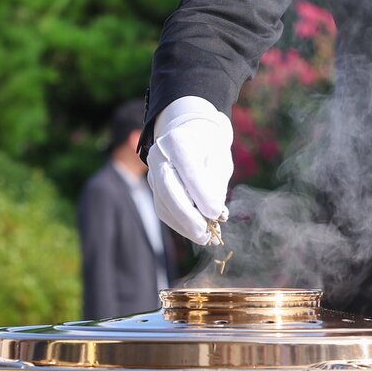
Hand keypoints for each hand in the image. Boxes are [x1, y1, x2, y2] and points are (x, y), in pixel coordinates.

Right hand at [146, 99, 233, 245]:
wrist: (189, 133)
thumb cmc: (209, 147)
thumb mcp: (219, 158)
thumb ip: (216, 183)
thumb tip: (214, 214)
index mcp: (178, 140)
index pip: (188, 169)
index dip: (202, 194)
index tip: (217, 213)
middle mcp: (159, 154)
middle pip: (168, 188)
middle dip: (187, 215)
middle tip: (206, 234)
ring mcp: (152, 170)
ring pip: (163, 203)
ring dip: (184, 224)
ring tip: (205, 237)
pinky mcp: (153, 186)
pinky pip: (163, 208)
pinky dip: (180, 223)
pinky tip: (196, 231)